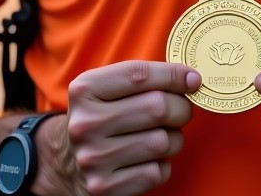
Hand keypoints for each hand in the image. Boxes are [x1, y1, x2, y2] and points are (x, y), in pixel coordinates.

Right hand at [43, 60, 199, 195]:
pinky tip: (149, 159)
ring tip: (163, 136)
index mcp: (85, 89)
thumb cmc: (102, 117)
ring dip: (174, 138)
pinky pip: (156, 172)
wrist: (67, 163)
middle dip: (181, 108)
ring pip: (162, 141)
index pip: (140, 75)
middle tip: (182, 110)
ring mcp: (93, 158)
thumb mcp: (107, 89)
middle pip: (157, 107)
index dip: (173, 75)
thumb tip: (191, 80)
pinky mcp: (104, 188)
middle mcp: (85, 123)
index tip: (194, 80)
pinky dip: (162, 165)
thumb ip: (143, 80)